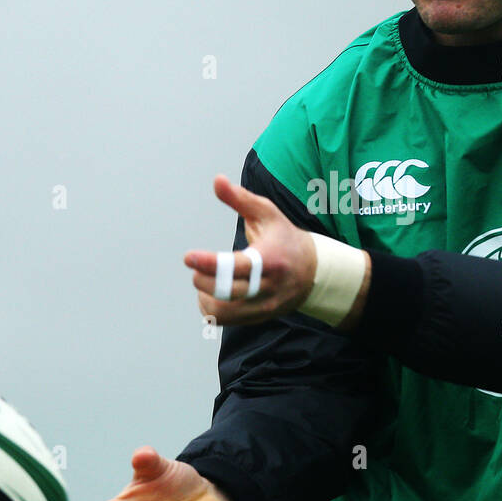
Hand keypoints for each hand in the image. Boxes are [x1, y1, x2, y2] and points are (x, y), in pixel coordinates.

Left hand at [184, 174, 317, 325]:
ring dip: (205, 296)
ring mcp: (264, 306)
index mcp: (270, 259)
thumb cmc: (284, 238)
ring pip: (224, 312)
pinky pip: (226, 320)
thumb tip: (216, 180)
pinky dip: (211, 309)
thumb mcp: (267, 213)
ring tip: (204, 280)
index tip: (188, 257)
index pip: (238, 267)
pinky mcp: (258, 317)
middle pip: (228, 293)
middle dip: (203, 280)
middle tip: (196, 266)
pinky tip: (212, 293)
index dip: (211, 264)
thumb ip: (240, 199)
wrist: (313, 272)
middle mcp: (268, 287)